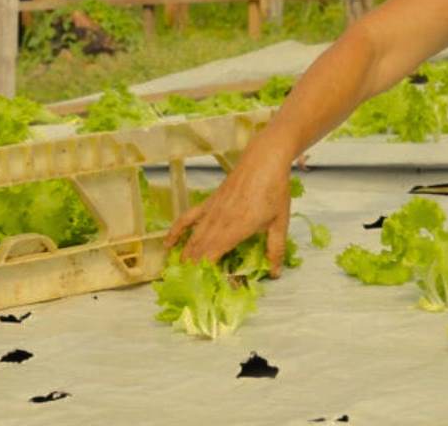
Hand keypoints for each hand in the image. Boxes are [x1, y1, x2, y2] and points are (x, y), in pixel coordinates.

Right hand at [163, 144, 292, 276]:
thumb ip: (275, 249)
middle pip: (198, 252)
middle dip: (193, 271)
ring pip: (191, 239)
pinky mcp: (208, 203)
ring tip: (181, 275)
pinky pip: (187, 219)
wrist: (264, 161)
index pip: (213, 258)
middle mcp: (218, 223)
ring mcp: (210, 212)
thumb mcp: (280, 223)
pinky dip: (175, 232)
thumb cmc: (275, 191)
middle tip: (191, 287)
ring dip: (185, 258)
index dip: (208, 275)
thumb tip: (275, 273)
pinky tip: (167, 244)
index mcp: (235, 230)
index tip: (208, 288)